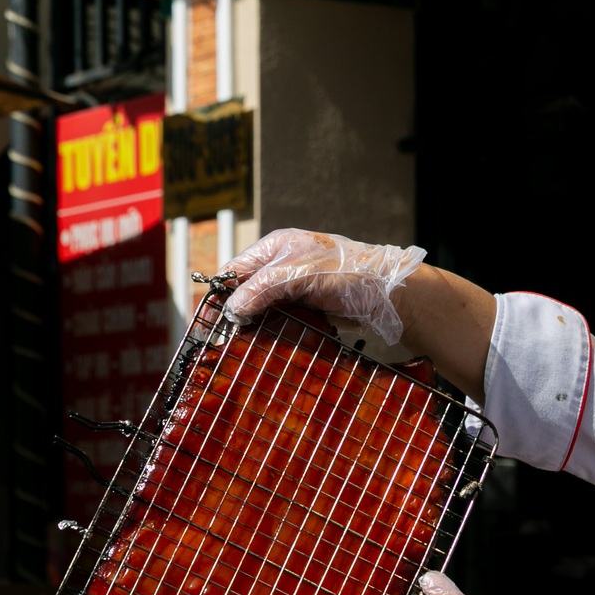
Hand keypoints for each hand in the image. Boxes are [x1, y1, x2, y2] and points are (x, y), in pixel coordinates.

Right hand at [223, 228, 426, 343]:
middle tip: (220, 338)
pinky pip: (281, 321)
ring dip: (252, 326)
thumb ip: (261, 288)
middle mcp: (282, 266)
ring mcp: (295, 289)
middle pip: (246, 291)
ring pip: (263, 309)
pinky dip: (272, 333)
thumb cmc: (346, 272)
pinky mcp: (308, 309)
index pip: (235, 270)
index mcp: (275, 248)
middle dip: (234, 312)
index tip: (208, 318)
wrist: (386, 293)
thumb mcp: (296, 274)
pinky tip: (263, 346)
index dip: (219, 293)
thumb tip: (232, 309)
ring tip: (238, 346)